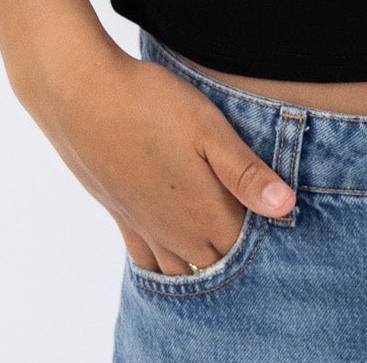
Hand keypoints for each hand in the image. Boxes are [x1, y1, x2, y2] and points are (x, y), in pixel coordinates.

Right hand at [12, 37, 296, 274]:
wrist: (81, 96)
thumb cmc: (151, 104)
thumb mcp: (209, 129)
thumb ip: (246, 173)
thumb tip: (286, 206)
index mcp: (205, 213)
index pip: (248, 247)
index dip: (266, 236)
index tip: (279, 217)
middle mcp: (176, 232)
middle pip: (218, 264)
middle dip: (238, 254)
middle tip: (255, 227)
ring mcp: (146, 228)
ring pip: (182, 270)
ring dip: (203, 264)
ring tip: (220, 243)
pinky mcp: (121, 217)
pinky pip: (146, 261)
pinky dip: (165, 266)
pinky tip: (173, 255)